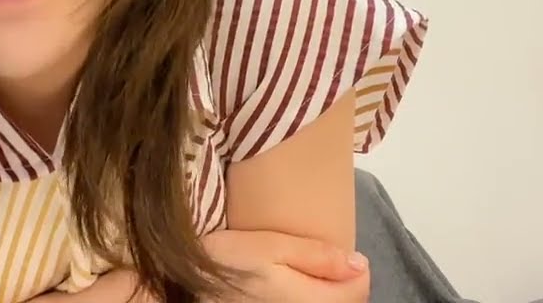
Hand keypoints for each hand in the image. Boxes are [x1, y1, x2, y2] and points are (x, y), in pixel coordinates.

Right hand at [201, 229, 369, 301]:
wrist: (183, 281)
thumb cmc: (226, 259)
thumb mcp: (271, 246)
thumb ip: (317, 255)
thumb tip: (358, 263)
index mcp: (309, 300)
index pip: (358, 290)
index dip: (356, 267)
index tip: (343, 251)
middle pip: (344, 302)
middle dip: (341, 283)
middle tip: (322, 259)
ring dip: (323, 293)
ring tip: (305, 272)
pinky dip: (303, 298)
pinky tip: (287, 288)